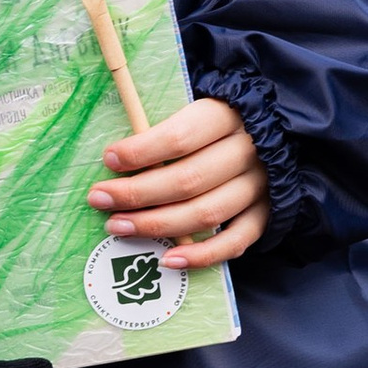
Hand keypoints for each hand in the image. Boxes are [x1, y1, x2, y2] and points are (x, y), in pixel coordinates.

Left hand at [86, 99, 267, 268]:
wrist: (269, 134)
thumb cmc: (212, 124)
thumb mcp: (193, 108)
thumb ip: (161, 128)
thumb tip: (114, 157)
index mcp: (226, 116)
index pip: (181, 138)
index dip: (142, 152)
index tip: (109, 159)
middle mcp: (248, 151)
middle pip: (188, 179)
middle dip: (137, 194)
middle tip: (99, 198)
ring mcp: (259, 186)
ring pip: (206, 213)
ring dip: (157, 225)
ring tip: (117, 226)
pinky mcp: (265, 214)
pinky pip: (235, 243)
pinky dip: (201, 255)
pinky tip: (166, 259)